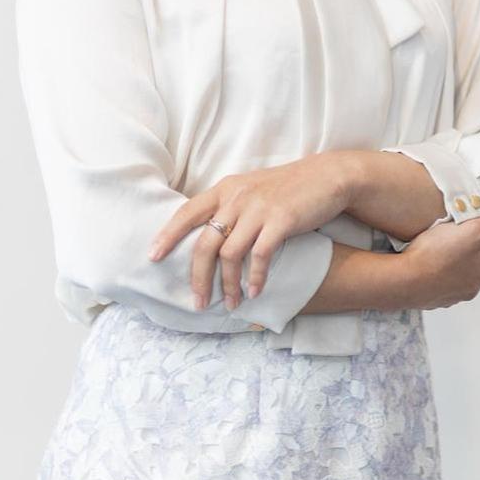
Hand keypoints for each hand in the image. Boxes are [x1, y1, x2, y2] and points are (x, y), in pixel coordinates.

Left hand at [146, 153, 352, 312]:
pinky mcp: (281, 220)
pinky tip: (254, 291)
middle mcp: (237, 197)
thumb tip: (207, 237)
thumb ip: (229, 207)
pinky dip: (255, 277)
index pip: (187, 212)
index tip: (153, 256)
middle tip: (197, 301)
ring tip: (230, 303)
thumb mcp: (250, 190)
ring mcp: (258, 208)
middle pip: (205, 243)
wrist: (326, 176)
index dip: (168, 234)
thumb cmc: (286, 188)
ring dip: (228, 284)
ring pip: (230, 254)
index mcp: (225, 189)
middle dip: (198, 276)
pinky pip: (260, 255)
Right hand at [393, 198, 479, 309]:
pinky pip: (444, 285)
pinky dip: (445, 275)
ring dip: (466, 268)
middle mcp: (472, 287)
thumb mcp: (471, 232)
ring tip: (456, 251)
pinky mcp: (432, 297)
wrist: (404, 281)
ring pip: (465, 281)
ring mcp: (452, 295)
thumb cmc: (438, 256)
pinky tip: (434, 264)